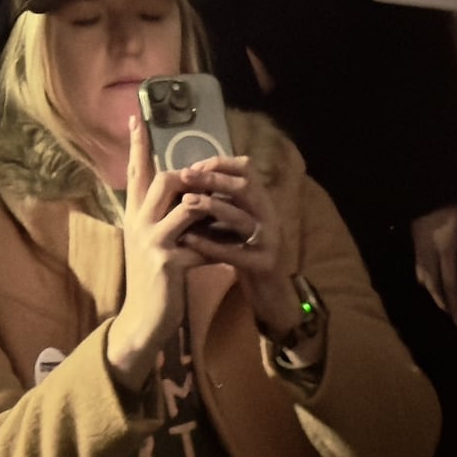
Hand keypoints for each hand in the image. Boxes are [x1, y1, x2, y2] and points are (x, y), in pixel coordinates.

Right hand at [105, 112, 205, 395]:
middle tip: (210, 180)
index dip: (138, 144)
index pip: (135, 171)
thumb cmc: (153, 278)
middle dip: (192, 177)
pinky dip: (219, 246)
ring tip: (228, 212)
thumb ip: (166, 216)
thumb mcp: (154, 241)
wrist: (143, 318)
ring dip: (211, 207)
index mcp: (134, 214)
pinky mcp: (167, 263)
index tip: (136, 116)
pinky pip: (202, 243)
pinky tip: (229, 253)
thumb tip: (191, 194)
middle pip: (165, 180)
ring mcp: (151, 241)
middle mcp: (138, 222)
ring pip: (186, 205)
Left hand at [170, 150, 303, 340]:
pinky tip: (188, 240)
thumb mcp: (238, 222)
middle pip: (244, 188)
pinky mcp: (263, 265)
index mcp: (263, 202)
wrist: (271, 293)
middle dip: (212, 179)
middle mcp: (269, 216)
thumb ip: (223, 202)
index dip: (220, 163)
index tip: (193, 165)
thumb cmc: (247, 253)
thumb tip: (189, 178)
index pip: (247, 169)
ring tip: (185, 202)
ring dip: (211, 207)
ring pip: (241, 218)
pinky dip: (210, 245)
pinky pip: (234, 252)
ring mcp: (269, 241)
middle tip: (185, 176)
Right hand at [410, 202, 456, 325]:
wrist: (427, 191)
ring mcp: (420, 248)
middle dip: (439, 300)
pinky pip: (418, 266)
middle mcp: (429, 255)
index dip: (454, 304)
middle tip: (447, 312)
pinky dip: (423, 277)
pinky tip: (426, 276)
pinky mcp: (415, 241)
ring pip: (422, 276)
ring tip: (438, 296)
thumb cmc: (452, 206)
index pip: (450, 285)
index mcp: (445, 252)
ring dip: (430, 290)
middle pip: (432, 284)